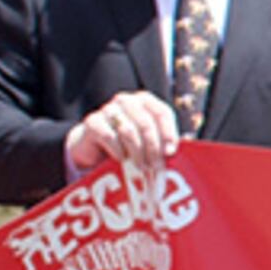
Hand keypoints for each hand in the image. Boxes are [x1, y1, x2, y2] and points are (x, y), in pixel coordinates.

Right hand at [64, 90, 181, 177]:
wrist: (96, 149)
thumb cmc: (130, 145)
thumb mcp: (149, 142)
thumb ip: (164, 143)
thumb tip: (178, 153)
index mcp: (146, 101)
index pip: (162, 113)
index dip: (168, 133)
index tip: (170, 152)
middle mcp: (127, 101)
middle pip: (146, 124)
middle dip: (153, 148)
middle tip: (155, 167)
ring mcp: (108, 109)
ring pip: (129, 131)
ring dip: (137, 153)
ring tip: (142, 168)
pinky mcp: (93, 121)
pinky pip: (110, 137)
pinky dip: (118, 151)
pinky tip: (121, 160)